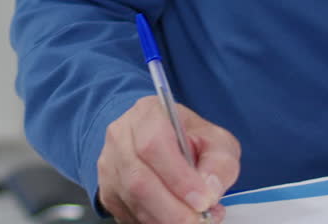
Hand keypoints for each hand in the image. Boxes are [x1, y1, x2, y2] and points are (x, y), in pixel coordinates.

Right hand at [97, 95, 239, 223]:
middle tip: (200, 220)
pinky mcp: (107, 191)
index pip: (154, 145)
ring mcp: (109, 164)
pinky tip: (174, 217)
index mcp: (147, 113)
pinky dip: (155, 222)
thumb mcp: (216, 141)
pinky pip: (129, 215)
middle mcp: (121, 136)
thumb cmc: (189, 139)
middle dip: (174, 210)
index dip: (179, 178)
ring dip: (166, 219)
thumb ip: (220, 163)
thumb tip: (210, 189)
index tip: (203, 200)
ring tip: (194, 219)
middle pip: (139, 180)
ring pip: (133, 202)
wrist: (165, 142)